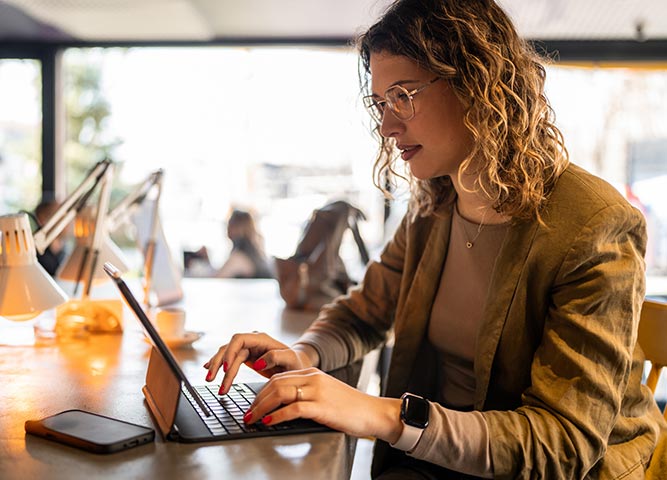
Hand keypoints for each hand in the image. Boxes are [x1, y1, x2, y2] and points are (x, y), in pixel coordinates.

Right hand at [203, 332, 315, 394]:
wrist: (297, 366)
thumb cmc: (295, 362)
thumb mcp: (290, 360)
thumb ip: (276, 357)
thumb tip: (258, 362)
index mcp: (261, 339)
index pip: (239, 340)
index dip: (230, 352)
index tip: (226, 368)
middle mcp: (252, 341)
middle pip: (229, 347)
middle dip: (218, 362)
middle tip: (212, 379)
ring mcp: (248, 349)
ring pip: (226, 354)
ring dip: (216, 366)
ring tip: (210, 380)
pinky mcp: (246, 357)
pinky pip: (229, 359)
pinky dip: (219, 364)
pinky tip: (209, 369)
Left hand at [243, 368, 402, 442]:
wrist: (373, 412)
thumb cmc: (350, 407)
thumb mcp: (325, 393)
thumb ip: (306, 393)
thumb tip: (282, 406)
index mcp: (312, 372)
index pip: (278, 377)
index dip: (261, 391)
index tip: (252, 404)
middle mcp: (313, 378)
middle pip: (275, 383)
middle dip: (257, 400)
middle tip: (247, 414)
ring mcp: (317, 391)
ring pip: (280, 393)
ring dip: (262, 407)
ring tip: (253, 419)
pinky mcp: (322, 406)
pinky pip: (293, 409)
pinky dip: (277, 416)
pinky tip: (269, 422)